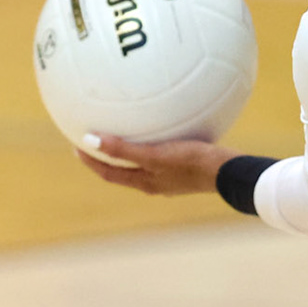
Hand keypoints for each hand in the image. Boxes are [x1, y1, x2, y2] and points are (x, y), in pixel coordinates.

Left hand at [75, 134, 239, 196]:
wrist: (231, 172)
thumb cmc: (193, 163)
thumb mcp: (154, 155)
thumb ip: (122, 149)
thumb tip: (89, 140)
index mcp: (145, 183)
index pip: (109, 173)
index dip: (91, 161)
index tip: (76, 145)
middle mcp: (155, 182)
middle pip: (123, 168)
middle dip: (108, 154)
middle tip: (94, 136)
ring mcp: (172, 175)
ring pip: (143, 161)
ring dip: (129, 148)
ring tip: (124, 128)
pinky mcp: (187, 165)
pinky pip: (162, 151)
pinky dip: (153, 141)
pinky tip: (162, 124)